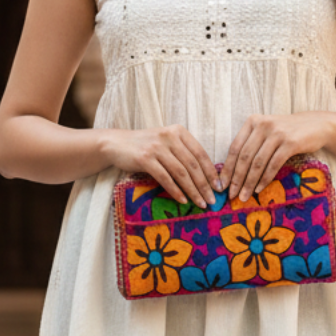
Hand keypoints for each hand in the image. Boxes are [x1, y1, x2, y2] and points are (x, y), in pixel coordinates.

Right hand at [101, 125, 218, 206]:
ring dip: (193, 190)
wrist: (116, 144)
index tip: (219, 187)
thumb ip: (183, 153)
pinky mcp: (145, 158)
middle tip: (212, 200)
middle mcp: (169, 136)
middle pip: (193, 164)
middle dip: (205, 184)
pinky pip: (165, 178)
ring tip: (200, 203)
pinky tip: (183, 200)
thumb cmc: (145, 146)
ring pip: (181, 172)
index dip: (211, 171)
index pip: (200, 153)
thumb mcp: (166, 143)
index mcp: (179, 132)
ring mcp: (157, 147)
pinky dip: (175, 191)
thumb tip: (205, 176)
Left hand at [221, 112, 334, 202]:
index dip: (227, 168)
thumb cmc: (287, 132)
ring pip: (257, 162)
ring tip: (244, 196)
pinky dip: (264, 179)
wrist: (316, 125)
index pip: (235, 147)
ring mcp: (277, 133)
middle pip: (244, 156)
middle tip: (232, 194)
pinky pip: (273, 165)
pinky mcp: (290, 143)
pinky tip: (259, 189)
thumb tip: (233, 172)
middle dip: (236, 178)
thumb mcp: (266, 131)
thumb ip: (251, 144)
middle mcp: (263, 125)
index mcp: (252, 121)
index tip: (221, 185)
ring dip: (249, 182)